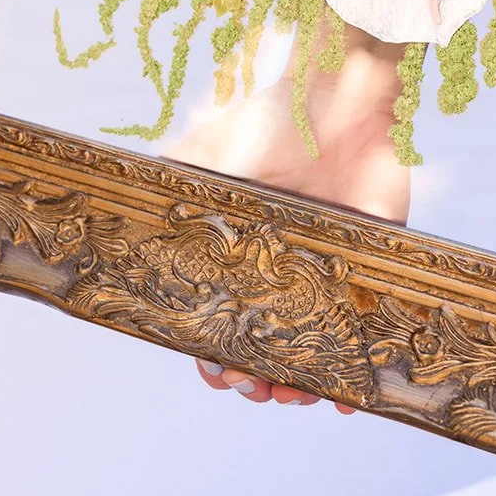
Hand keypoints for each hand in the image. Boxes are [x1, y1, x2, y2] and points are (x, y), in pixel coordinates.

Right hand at [181, 22, 413, 412]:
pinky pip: (370, 335)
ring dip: (300, 386)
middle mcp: (285, 273)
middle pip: (268, 349)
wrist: (338, 97)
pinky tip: (348, 398)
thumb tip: (118, 232)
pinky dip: (361, 375)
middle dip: (255, 380)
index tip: (213, 371)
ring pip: (315, 354)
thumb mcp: (200, 159)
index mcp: (243, 256)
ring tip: (291, 393)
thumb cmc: (267, 124)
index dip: (214, 354)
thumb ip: (166, 196)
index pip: (224, 322)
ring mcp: (332, 276)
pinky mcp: (377, 269)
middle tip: (251, 385)